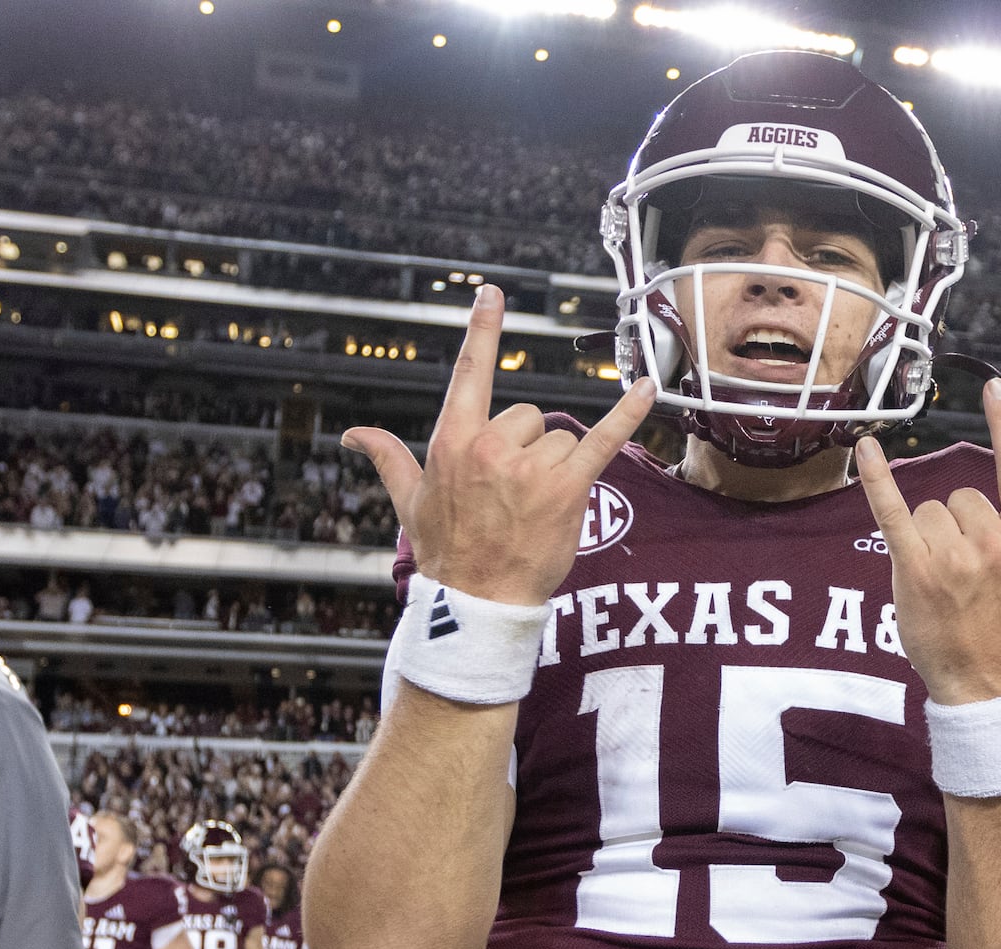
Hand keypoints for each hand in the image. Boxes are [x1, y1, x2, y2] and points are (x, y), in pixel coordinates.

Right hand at [342, 284, 657, 604]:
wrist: (477, 601)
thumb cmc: (446, 551)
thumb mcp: (409, 500)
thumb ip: (387, 456)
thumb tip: (352, 435)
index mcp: (453, 441)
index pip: (470, 372)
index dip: (482, 330)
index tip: (492, 293)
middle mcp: (491, 447)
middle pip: (525, 416)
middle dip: (523, 448)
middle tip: (510, 494)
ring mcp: (530, 467)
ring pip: (556, 439)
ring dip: (552, 468)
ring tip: (532, 508)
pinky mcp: (567, 488)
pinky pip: (603, 440)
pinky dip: (628, 413)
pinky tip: (648, 386)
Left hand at [854, 379, 1000, 704]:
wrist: (991, 692)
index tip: (994, 386)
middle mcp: (994, 543)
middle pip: (964, 498)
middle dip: (963, 525)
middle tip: (969, 572)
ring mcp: (953, 557)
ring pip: (932, 512)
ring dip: (933, 537)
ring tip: (947, 580)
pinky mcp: (915, 572)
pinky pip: (892, 512)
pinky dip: (876, 479)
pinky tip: (866, 448)